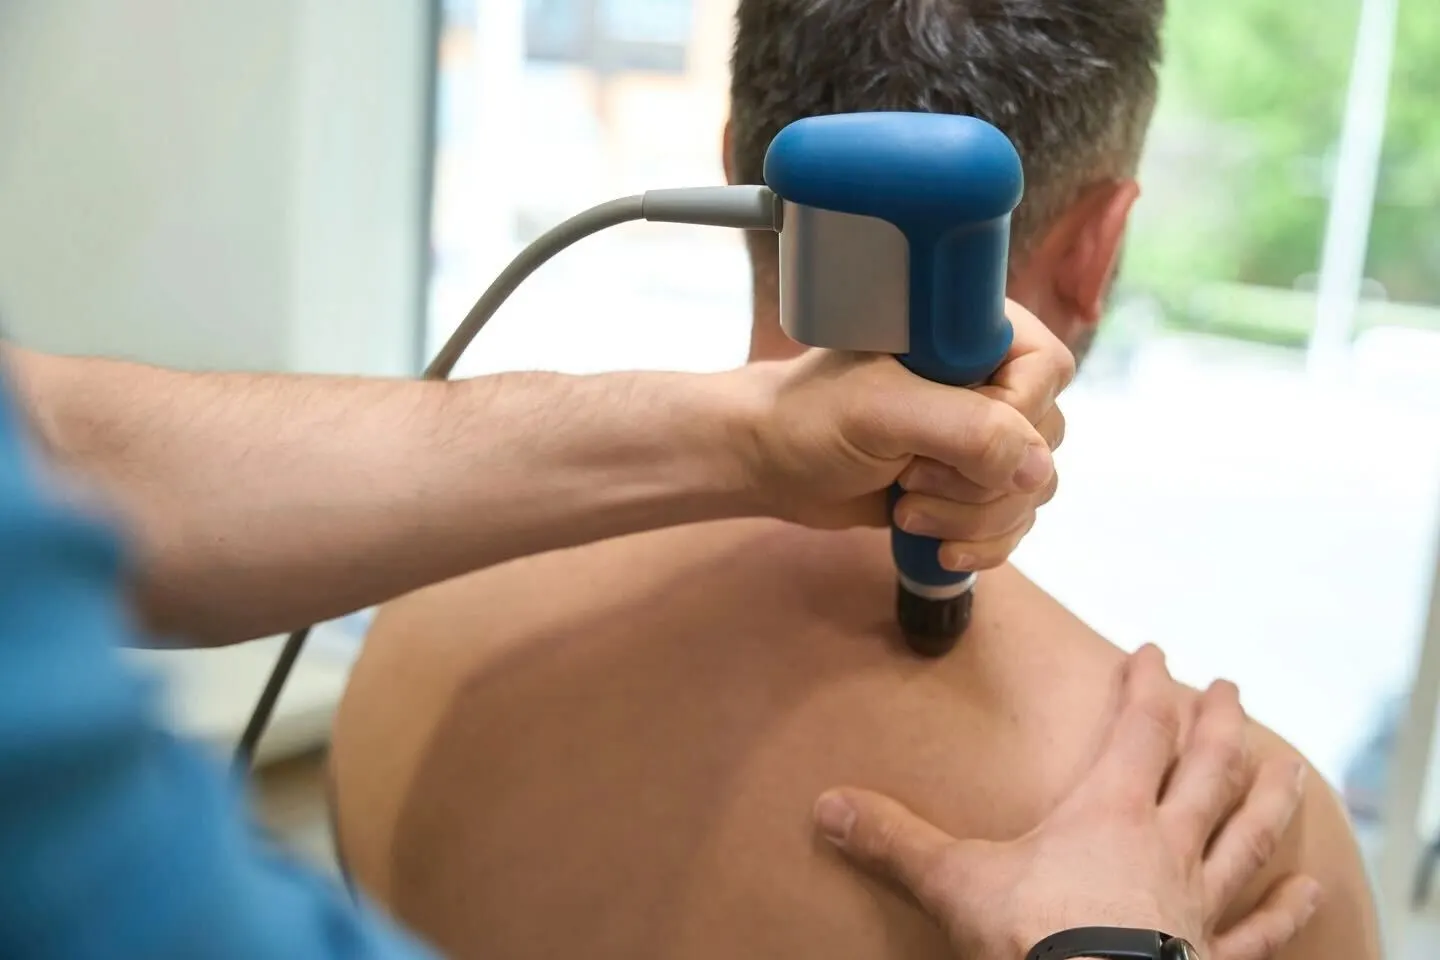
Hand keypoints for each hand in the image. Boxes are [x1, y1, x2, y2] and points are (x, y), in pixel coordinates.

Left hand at [739, 300, 1069, 569]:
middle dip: (980, 481)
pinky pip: (1015, 521)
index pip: (1046, 370)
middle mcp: (990, 379)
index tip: (950, 442)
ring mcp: (984, 435)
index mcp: (972, 334)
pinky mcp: (972, 483)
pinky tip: (938, 548)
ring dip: (974, 517)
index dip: (1014, 418)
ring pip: (1031, 490)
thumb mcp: (884, 414)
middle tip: (910, 477)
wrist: (772, 463)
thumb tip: (1037, 470)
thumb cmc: (813, 418)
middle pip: (1043, 441)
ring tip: (907, 509)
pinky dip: (983, 543)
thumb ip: (966, 431)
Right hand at [812, 645, 1320, 959]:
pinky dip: (1287, 909)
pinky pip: (1262, 927)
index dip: (1148, 686)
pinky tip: (1310, 888)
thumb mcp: (953, 880)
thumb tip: (827, 805)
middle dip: (1218, 723)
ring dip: (1270, 797)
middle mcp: (1167, 845)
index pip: (1140, 729)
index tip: (1155, 652)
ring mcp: (1200, 901)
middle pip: (1208, 768)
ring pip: (1249, 834)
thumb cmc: (1033, 938)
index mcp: (1110, 812)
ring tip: (1291, 766)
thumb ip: (895, 840)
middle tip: (1230, 686)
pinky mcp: (1216, 957)